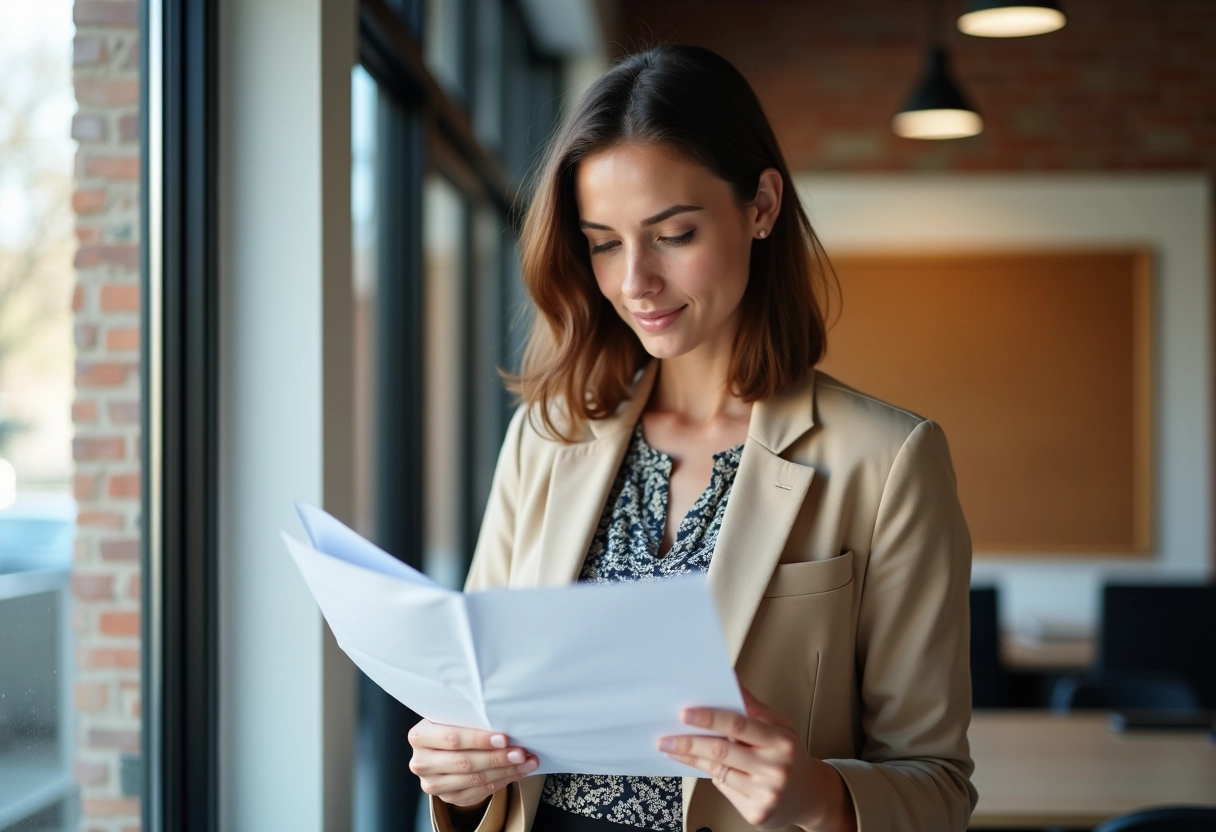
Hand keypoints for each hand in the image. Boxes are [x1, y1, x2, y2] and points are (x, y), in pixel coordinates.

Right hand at [407, 719, 538, 807]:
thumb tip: (504, 720)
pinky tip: (516, 772)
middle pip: (464, 762)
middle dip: (497, 757)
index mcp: (420, 736)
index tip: (504, 738)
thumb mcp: (452, 718)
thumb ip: (469, 719)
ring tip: (526, 762)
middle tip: (521, 753)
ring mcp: (433, 783)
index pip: (452, 739)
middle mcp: (421, 762)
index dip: (479, 739)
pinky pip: (479, 792)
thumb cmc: (452, 727)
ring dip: (505, 771)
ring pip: (475, 779)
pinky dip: (501, 781)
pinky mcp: (448, 797)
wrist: (441, 749)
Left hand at [657, 684, 853, 830]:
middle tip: (665, 737)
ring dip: (691, 758)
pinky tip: (697, 764)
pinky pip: (724, 789)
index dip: (710, 718)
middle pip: (722, 751)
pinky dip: (709, 774)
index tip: (686, 713)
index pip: (739, 725)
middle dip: (689, 743)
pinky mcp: (757, 814)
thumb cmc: (790, 754)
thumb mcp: (780, 725)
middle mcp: (775, 769)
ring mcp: (766, 794)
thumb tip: (730, 680)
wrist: (810, 796)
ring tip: (671, 748)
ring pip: (718, 771)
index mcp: (781, 741)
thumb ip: (752, 707)